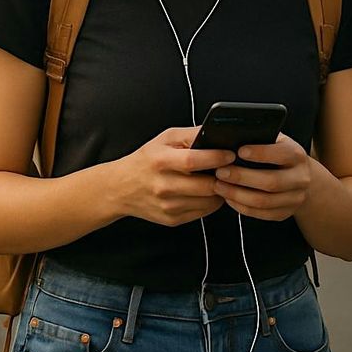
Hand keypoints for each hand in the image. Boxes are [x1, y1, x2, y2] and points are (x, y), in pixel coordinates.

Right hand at [116, 127, 233, 226]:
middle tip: (229, 169)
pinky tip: (206, 192)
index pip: (194, 161)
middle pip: (206, 185)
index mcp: (161, 161)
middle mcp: (163, 186)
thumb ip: (191, 134)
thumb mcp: (165, 139)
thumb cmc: (146, 160)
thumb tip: (217, 132)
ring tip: (217, 179)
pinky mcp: (172, 220)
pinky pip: (203, 212)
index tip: (230, 155)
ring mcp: (168, 206)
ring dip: (219, 190)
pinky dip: (210, 202)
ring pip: (209, 201)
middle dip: (223, 177)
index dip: (216, 158)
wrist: (121, 188)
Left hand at [212, 134, 310, 221]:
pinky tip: (228, 197)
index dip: (259, 153)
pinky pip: (261, 214)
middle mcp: (300, 178)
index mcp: (297, 155)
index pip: (281, 154)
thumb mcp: (275, 141)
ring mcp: (295, 199)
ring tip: (219, 186)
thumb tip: (233, 136)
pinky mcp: (285, 213)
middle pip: (271, 182)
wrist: (299, 177)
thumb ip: (260, 139)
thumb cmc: (279, 154)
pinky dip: (241, 207)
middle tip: (220, 172)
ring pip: (264, 201)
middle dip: (242, 177)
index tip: (238, 151)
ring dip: (237, 194)